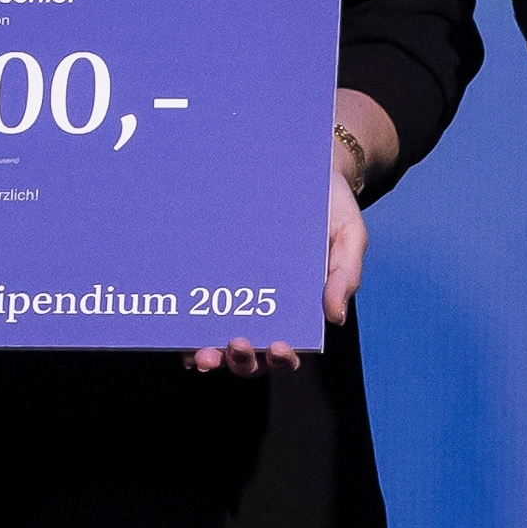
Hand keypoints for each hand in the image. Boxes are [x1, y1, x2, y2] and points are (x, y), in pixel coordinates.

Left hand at [193, 97, 389, 375]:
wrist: (300, 166)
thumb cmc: (329, 206)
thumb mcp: (349, 236)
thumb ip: (346, 275)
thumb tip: (335, 319)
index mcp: (296, 308)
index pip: (287, 348)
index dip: (283, 358)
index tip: (282, 346)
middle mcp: (261, 309)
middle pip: (249, 355)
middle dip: (241, 361)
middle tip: (237, 345)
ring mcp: (231, 294)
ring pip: (216, 342)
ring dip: (209, 357)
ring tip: (202, 355)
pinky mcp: (207, 274)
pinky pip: (192, 309)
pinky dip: (184, 329)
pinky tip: (178, 330)